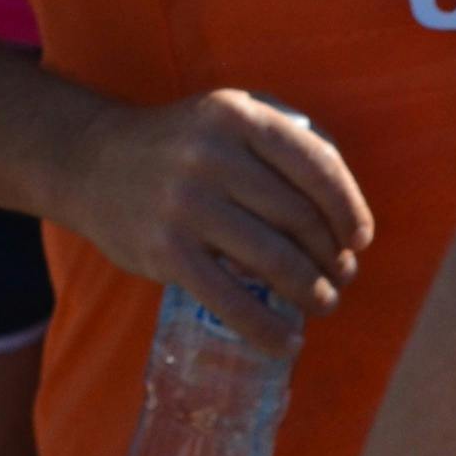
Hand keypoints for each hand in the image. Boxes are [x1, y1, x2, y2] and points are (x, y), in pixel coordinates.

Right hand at [58, 89, 372, 354]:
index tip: (360, 238)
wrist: (94, 162)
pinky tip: (286, 342)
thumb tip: (342, 205)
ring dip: (311, 292)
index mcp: (236, 114)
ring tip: (322, 303)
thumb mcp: (227, 115)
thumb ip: (283, 141)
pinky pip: (231, 301)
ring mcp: (187, 203)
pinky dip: (268, 329)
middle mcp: (212, 154)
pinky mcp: (166, 251)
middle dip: (332, 256)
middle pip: (299, 217)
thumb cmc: (182, 144)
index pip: (315, 164)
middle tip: (341, 275)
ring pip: (274, 261)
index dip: (348, 207)